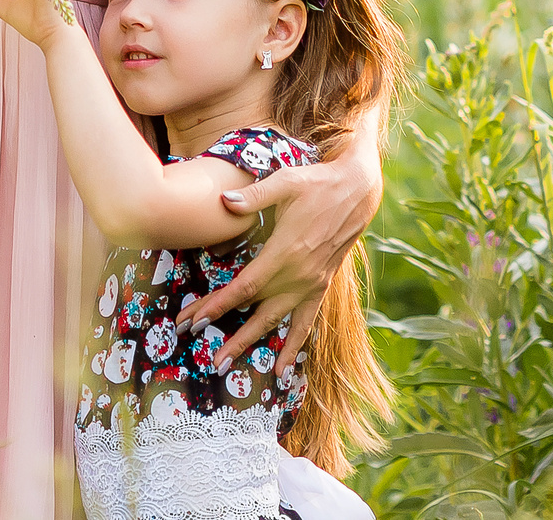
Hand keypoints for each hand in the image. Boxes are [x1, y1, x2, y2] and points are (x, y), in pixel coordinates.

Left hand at [181, 146, 382, 361]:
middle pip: (254, 310)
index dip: (218, 305)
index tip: (195, 320)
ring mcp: (312, 283)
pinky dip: (293, 347)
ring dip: (249, 344)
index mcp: (286, 252)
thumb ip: (253, 196)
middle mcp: (299, 275)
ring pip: (275, 321)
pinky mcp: (321, 285)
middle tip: (200, 351)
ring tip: (223, 365)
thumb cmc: (318, 183)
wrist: (358, 191)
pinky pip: (306, 322)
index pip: (244, 287)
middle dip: (225, 331)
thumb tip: (222, 201)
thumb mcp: (286, 182)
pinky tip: (282, 371)